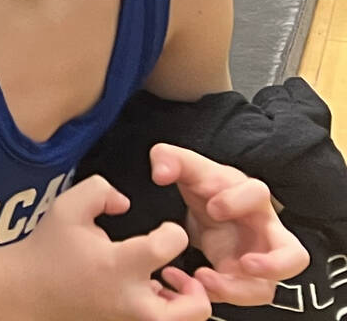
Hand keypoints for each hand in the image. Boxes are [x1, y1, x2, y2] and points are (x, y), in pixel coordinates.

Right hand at [21, 175, 211, 319]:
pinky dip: (163, 313)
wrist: (28, 292)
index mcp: (119, 264)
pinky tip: (144, 293)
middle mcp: (131, 300)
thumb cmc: (48, 251)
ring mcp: (129, 320)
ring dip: (183, 304)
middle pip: (195, 308)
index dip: (173, 232)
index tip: (163, 230)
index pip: (170, 247)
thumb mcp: (67, 207)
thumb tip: (125, 202)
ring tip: (165, 284)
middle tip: (179, 272)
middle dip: (197, 288)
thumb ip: (100, 190)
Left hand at [151, 143, 307, 306]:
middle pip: (294, 255)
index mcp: (251, 197)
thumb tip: (161, 173)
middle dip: (275, 264)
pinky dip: (218, 295)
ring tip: (203, 280)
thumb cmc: (206, 187)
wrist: (208, 210)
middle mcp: (265, 232)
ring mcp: (259, 261)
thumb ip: (168, 159)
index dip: (238, 201)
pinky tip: (192, 283)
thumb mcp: (186, 168)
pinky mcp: (243, 280)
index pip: (259, 195)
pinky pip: (240, 297)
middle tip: (245, 264)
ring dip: (237, 290)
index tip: (213, 207)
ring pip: (266, 288)